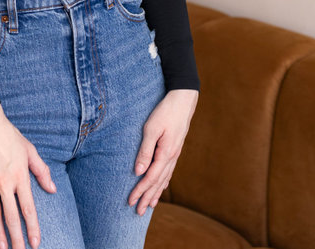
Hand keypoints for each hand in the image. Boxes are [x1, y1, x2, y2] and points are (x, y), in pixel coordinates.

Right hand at [0, 105, 56, 248]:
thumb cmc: (9, 135)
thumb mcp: (30, 151)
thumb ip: (41, 172)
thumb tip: (52, 189)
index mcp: (20, 177)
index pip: (28, 208)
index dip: (32, 228)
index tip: (36, 243)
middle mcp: (4, 183)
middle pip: (11, 217)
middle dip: (16, 238)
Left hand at [128, 88, 197, 214]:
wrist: (183, 101)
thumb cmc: (165, 112)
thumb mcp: (151, 129)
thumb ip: (145, 150)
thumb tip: (138, 171)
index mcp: (166, 154)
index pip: (150, 178)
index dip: (140, 191)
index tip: (130, 201)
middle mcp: (172, 157)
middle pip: (158, 183)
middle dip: (147, 198)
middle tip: (137, 212)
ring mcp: (175, 154)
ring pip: (164, 179)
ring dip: (156, 193)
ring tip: (149, 206)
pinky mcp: (175, 149)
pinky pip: (169, 171)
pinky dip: (163, 182)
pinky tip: (161, 187)